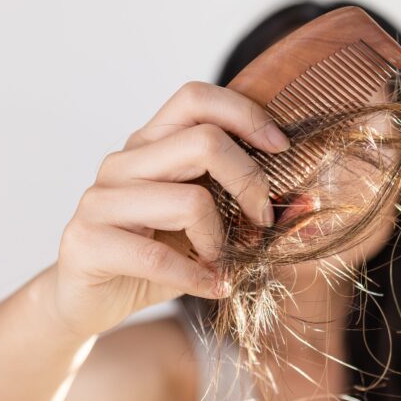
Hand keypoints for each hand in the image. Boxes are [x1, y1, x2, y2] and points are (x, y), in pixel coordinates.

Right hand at [53, 81, 290, 335]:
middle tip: (263, 222)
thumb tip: (312, 206)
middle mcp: (124, 161)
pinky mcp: (88, 239)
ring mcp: (101, 198)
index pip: (197, 98)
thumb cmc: (157, 259)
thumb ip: (253, 214)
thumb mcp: (210, 232)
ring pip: (190, 201)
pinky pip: (160, 256)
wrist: (88, 302)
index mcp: (151, 144)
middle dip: (250, 183)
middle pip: (204, 142)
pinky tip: (212, 286)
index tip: (281, 148)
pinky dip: (199, 277)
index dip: (245, 115)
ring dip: (222, 241)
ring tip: (225, 263)